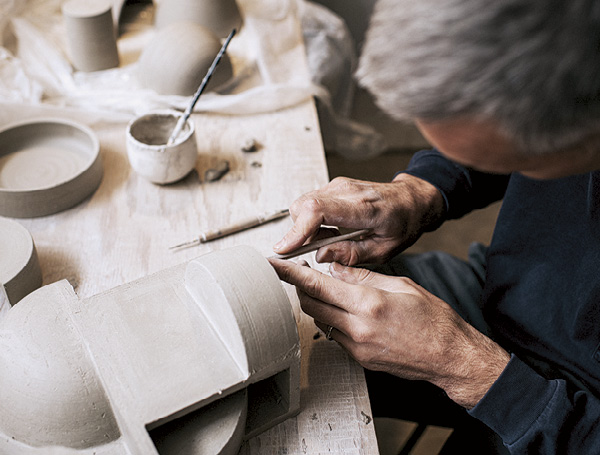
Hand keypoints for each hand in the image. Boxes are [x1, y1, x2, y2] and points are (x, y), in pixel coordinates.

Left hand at [269, 258, 509, 408]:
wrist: (450, 357)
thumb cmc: (433, 319)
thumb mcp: (401, 285)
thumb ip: (363, 276)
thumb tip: (336, 268)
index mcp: (368, 304)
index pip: (317, 285)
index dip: (291, 274)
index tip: (274, 265)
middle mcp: (358, 328)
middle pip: (311, 304)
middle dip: (300, 287)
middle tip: (301, 272)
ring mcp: (357, 348)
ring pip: (321, 320)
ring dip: (316, 303)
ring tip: (327, 289)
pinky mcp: (360, 359)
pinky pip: (335, 335)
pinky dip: (332, 319)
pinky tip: (344, 310)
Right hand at [273, 174, 444, 264]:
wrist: (413, 200)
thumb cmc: (403, 223)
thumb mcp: (384, 250)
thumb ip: (351, 255)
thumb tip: (321, 256)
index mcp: (363, 208)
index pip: (318, 211)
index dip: (297, 230)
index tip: (285, 248)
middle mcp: (347, 191)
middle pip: (303, 206)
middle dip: (300, 232)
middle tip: (319, 248)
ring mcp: (339, 185)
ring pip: (303, 204)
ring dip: (307, 227)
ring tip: (331, 239)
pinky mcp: (334, 186)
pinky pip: (311, 202)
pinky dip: (313, 220)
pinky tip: (332, 229)